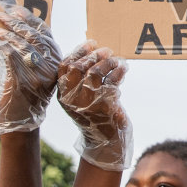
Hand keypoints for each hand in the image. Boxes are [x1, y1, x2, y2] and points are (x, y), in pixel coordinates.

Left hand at [0, 0, 60, 134]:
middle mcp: (51, 67)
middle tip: (2, 14)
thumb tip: (6, 20)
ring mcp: (39, 75)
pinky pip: (14, 59)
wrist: (20, 122)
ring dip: (9, 34)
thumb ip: (21, 46)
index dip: (29, 18)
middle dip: (16, 23)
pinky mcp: (25, 83)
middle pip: (34, 37)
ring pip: (25, 46)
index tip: (15, 9)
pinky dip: (4, 47)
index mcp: (56, 60)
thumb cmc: (21, 93)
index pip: (44, 32)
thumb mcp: (28, 68)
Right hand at [56, 42, 131, 170]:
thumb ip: (78, 81)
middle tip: (106, 50)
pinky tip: (123, 68)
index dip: (77, 52)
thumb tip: (90, 51)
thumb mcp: (79, 100)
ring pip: (95, 72)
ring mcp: (88, 104)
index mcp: (63, 96)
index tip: (90, 43)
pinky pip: (112, 81)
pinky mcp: (105, 107)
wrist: (106, 142)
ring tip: (116, 60)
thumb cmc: (94, 116)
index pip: (64, 67)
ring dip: (108, 62)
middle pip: (78, 68)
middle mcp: (72, 100)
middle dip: (93, 55)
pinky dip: (119, 71)